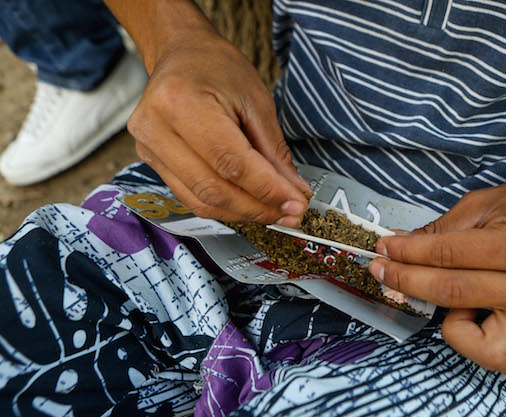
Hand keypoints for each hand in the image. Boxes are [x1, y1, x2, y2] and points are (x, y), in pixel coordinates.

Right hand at [127, 28, 311, 225]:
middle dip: (258, 207)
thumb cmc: (218, 68)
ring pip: (201, 200)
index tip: (296, 202)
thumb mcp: (256, 101)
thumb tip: (293, 192)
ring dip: (243, 212)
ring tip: (275, 211)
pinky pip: (191, 197)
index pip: (231, 162)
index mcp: (181, 101)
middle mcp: (156, 127)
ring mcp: (148, 147)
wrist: (182, 54)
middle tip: (291, 213)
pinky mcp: (151, 161)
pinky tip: (249, 205)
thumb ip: (274, 152)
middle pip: (214, 188)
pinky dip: (224, 207)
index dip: (267, 189)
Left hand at [369, 177, 505, 378]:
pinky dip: (489, 353)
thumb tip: (396, 247)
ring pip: (482, 346)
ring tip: (453, 301)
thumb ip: (438, 231)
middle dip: (407, 281)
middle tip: (383, 269)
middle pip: (452, 294)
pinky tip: (477, 324)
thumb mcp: (479, 205)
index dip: (406, 254)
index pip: (446, 256)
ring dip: (452, 326)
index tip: (383, 249)